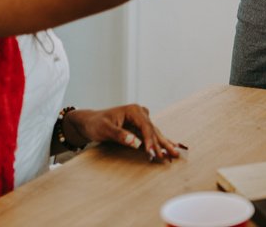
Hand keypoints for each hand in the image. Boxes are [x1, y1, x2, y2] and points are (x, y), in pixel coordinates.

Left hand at [65, 104, 184, 161]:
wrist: (89, 122)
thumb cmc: (96, 124)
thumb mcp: (105, 129)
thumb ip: (120, 135)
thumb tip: (135, 142)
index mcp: (134, 110)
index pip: (146, 127)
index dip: (150, 140)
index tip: (153, 152)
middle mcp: (140, 113)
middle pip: (154, 130)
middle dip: (163, 143)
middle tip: (173, 154)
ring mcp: (141, 120)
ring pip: (155, 133)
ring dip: (164, 144)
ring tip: (176, 153)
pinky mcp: (139, 127)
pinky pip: (151, 135)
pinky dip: (159, 142)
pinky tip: (169, 146)